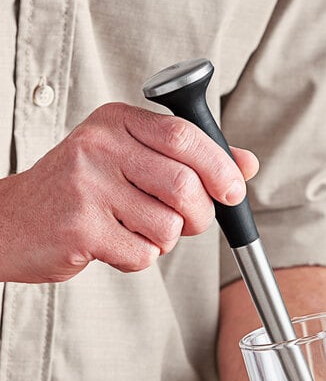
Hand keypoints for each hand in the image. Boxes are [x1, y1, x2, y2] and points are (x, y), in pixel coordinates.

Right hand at [0, 102, 258, 282]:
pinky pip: (144, 254)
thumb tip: (247, 164)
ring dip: (165, 240)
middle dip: (200, 215)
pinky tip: (113, 243)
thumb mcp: (131, 158)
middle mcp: (99, 147)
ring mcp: (87, 186)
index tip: (234, 192)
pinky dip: (139, 257)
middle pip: (185, 186)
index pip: (185, 136)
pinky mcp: (80, 228)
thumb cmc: (79, 191)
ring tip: (135, 229)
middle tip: (188, 222)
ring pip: (169, 226)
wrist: (10, 221)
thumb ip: (189, 158)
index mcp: (116, 122)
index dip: (221, 168)